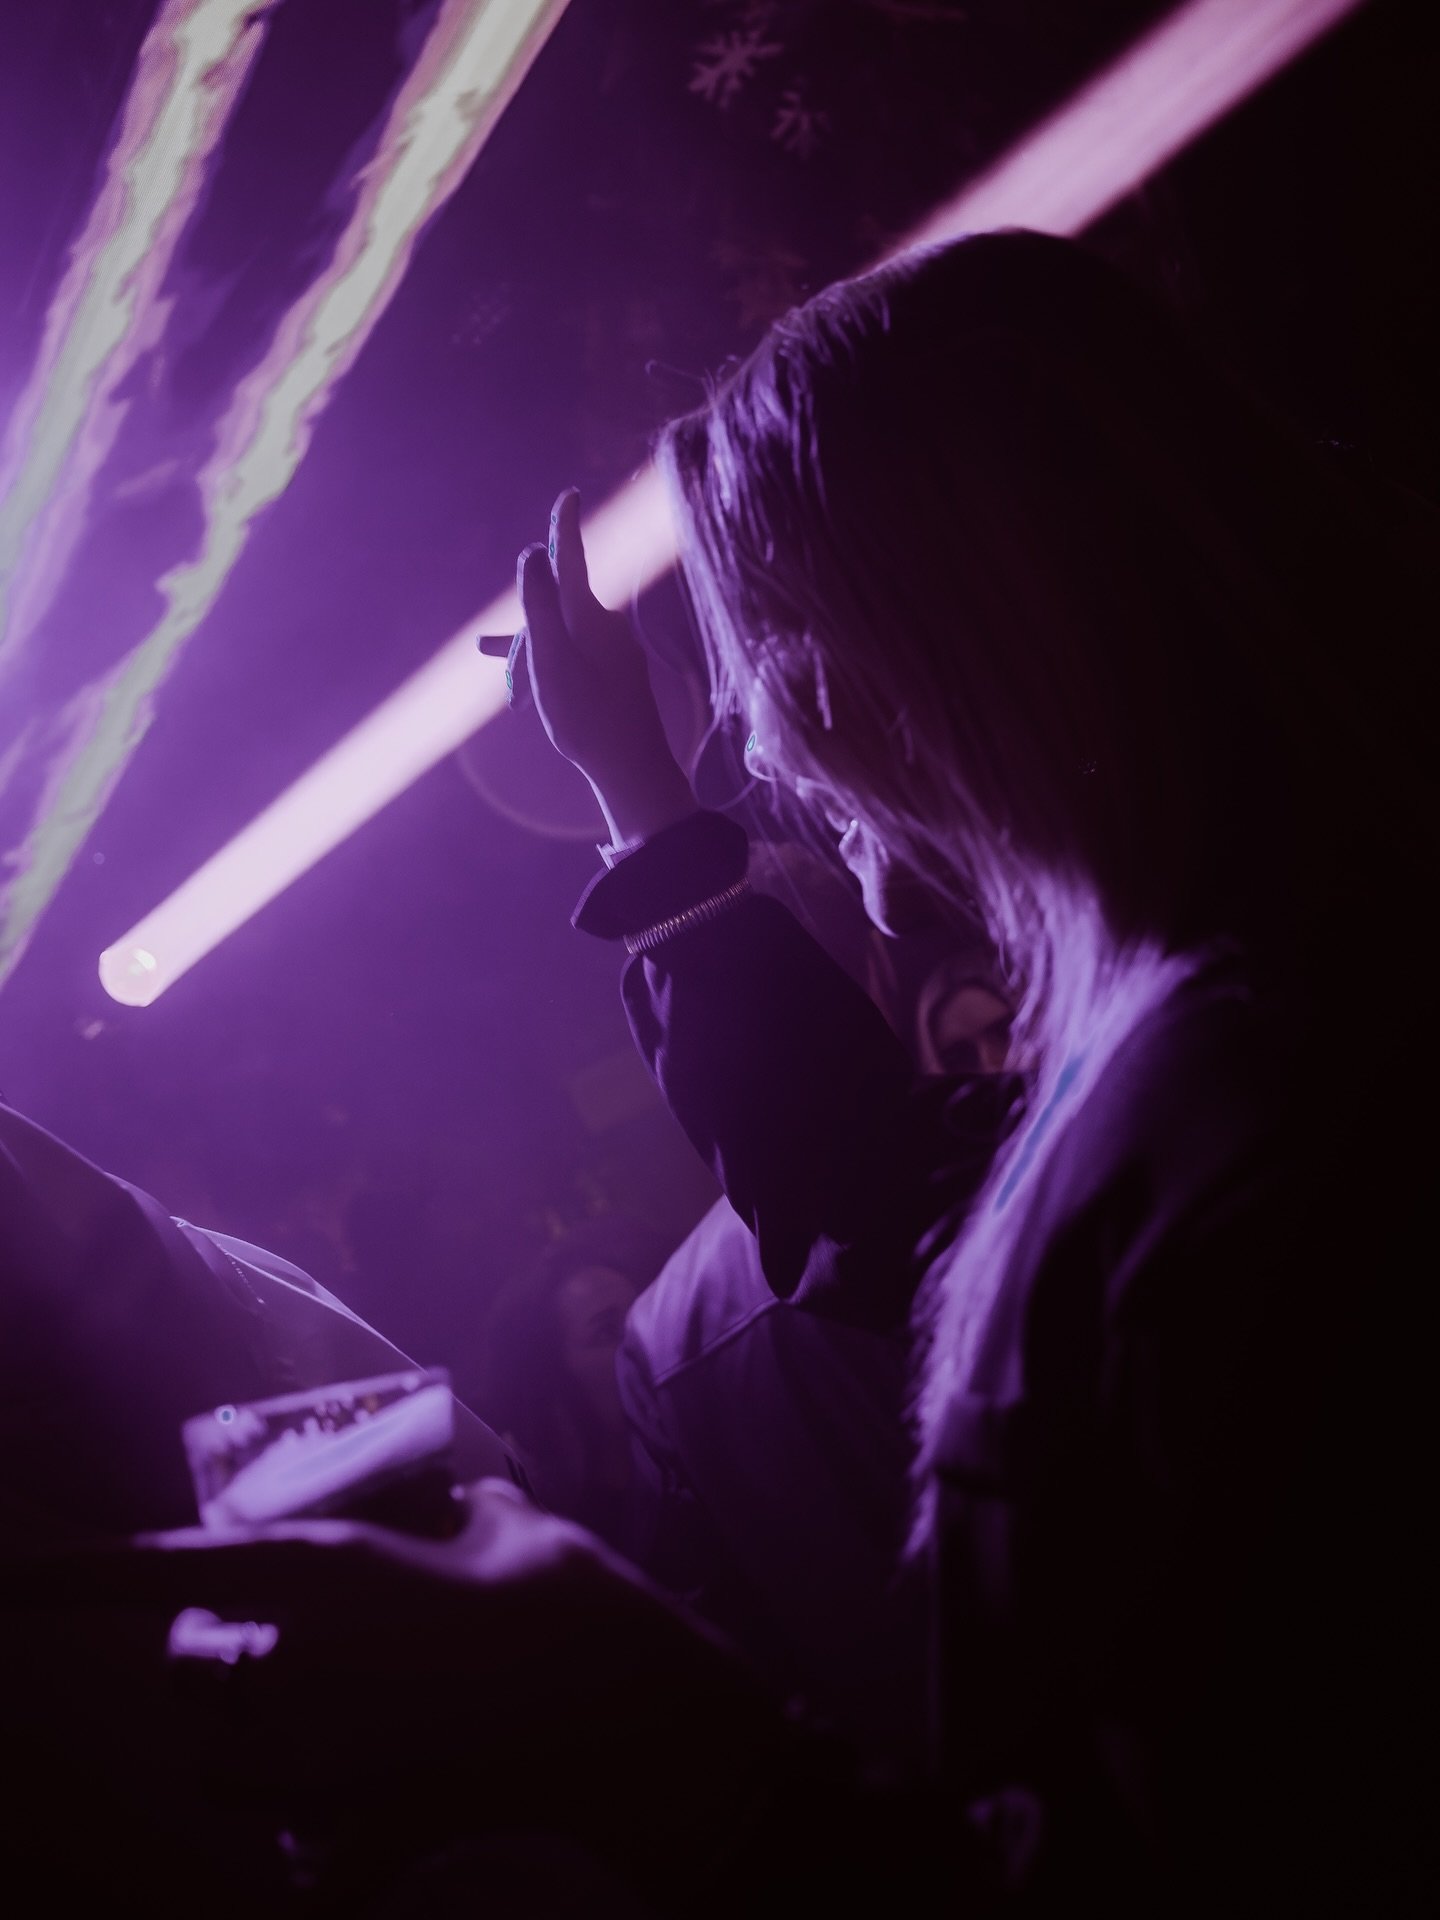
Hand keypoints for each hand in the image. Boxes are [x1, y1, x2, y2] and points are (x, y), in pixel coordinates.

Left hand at [11, 1483, 797, 1902]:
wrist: (622, 1709)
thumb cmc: (560, 1591)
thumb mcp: (504, 1517)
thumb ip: (455, 1504)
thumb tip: (448, 1493)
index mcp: (326, 1570)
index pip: (170, 1565)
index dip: (81, 1572)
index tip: (17, 1579)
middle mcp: (302, 1663)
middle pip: (195, 1672)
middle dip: (211, 1661)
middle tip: (263, 1641)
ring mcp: (325, 1751)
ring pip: (226, 1757)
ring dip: (246, 1740)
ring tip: (309, 1716)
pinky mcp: (364, 1825)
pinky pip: (300, 1847)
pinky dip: (312, 1837)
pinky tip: (346, 1820)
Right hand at [512, 489, 695, 845]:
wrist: (635, 770)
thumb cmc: (588, 717)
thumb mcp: (551, 660)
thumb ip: (540, 605)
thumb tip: (532, 554)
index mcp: (590, 617)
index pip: (573, 559)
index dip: (565, 527)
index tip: (569, 495)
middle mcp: (608, 627)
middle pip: (556, 612)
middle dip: (524, 643)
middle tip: (507, 691)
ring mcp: (616, 652)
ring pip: (562, 640)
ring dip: (531, 662)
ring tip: (503, 685)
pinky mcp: (620, 675)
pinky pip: (576, 659)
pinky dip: (551, 672)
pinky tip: (540, 690)